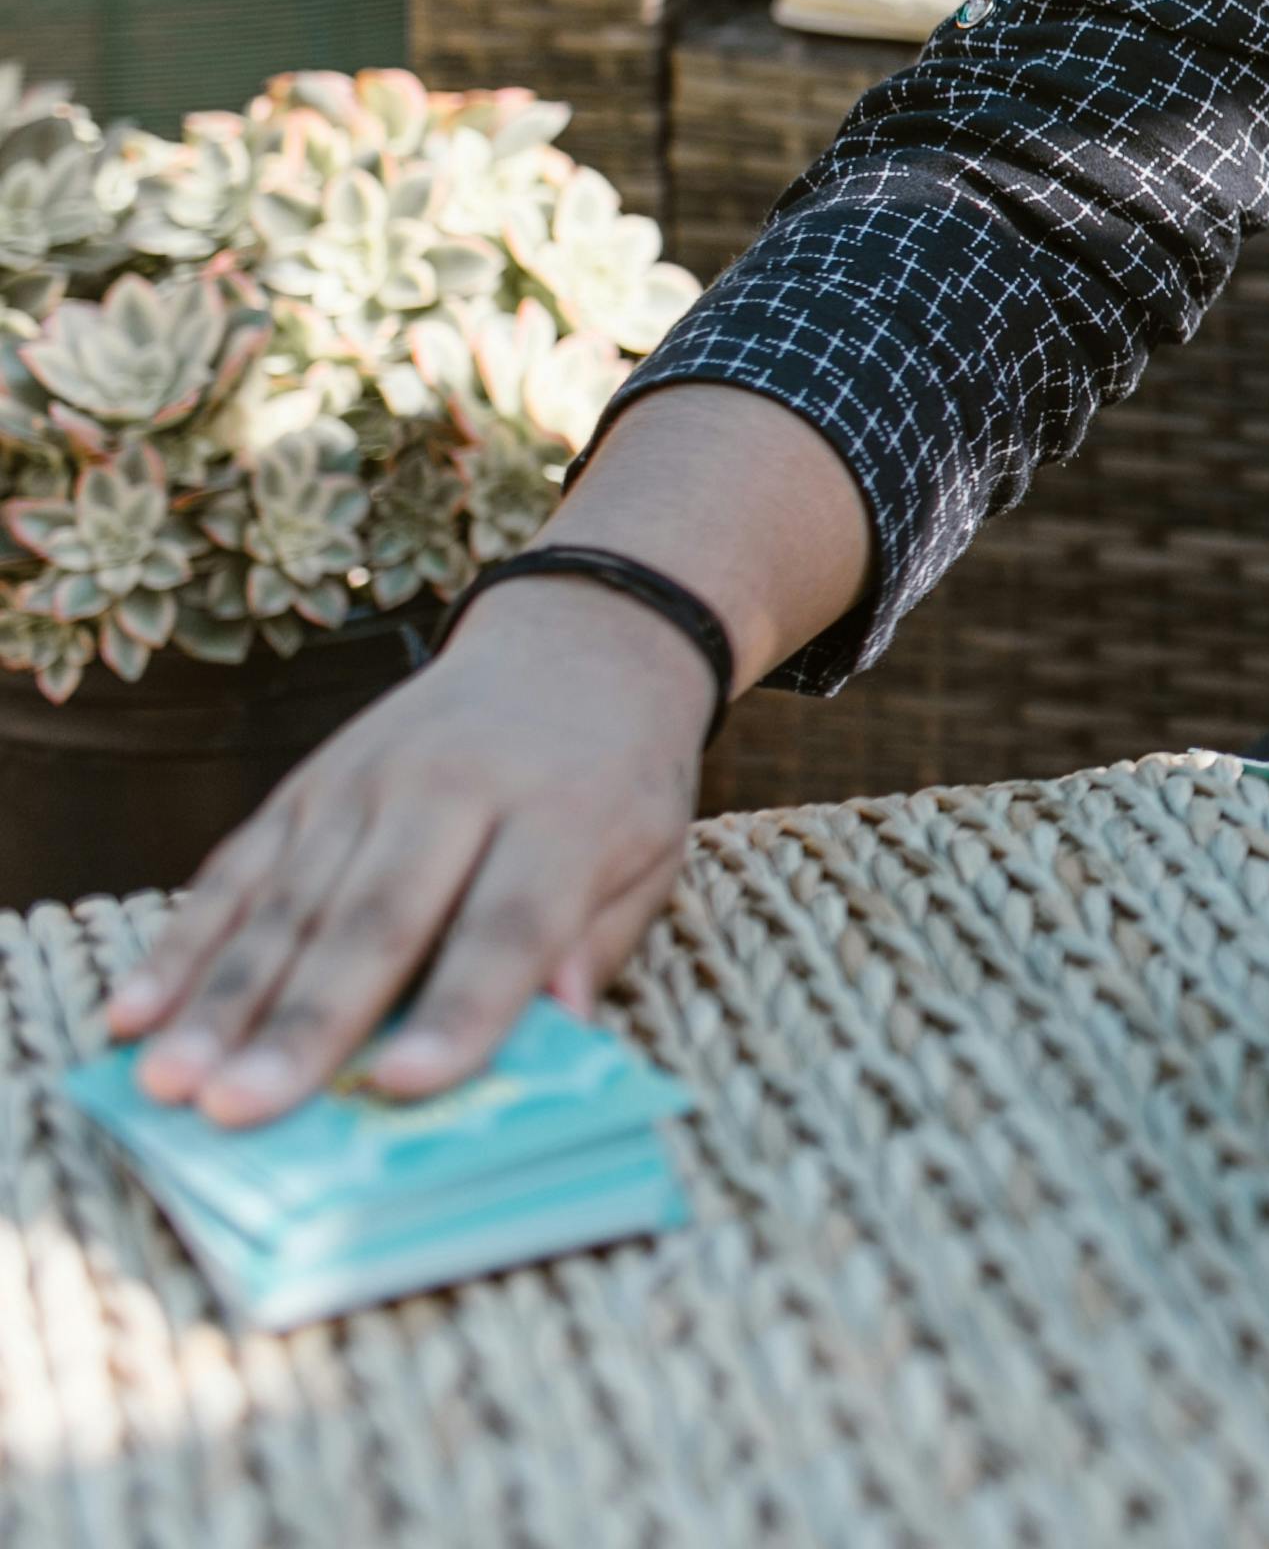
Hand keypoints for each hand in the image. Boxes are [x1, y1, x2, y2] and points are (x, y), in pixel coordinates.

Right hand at [101, 575, 711, 1121]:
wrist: (577, 641)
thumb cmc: (619, 778)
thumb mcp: (653, 852)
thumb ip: (600, 940)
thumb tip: (559, 1028)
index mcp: (562, 814)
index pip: (508, 925)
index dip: (458, 1009)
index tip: (404, 1087)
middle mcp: (453, 790)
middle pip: (374, 920)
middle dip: (304, 1023)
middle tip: (238, 1110)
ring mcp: (366, 782)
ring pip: (286, 903)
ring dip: (221, 1000)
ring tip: (170, 1082)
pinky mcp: (306, 785)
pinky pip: (236, 871)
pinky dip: (182, 945)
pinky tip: (133, 1011)